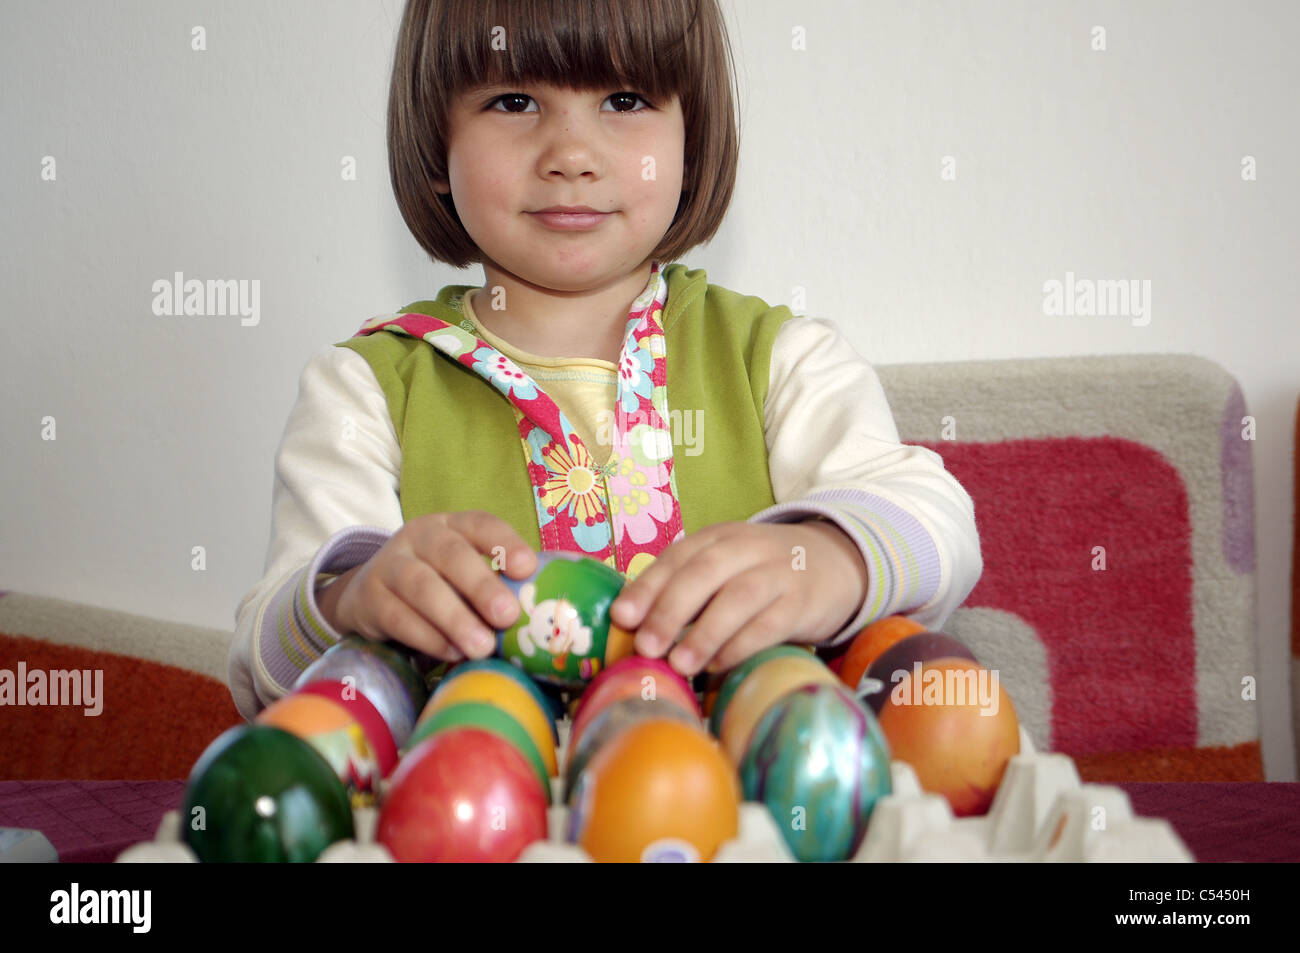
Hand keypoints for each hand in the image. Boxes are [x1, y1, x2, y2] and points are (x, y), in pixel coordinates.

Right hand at [332, 511, 537, 661]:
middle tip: (508, 616)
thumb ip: (497, 583)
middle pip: (451, 554)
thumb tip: (544, 614)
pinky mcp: (369, 598)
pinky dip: (428, 637)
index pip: (481, 524)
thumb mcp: (463, 573)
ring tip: (482, 646)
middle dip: (482, 585)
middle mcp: (419, 537)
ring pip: (421, 586)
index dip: (505, 543)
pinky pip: (398, 617)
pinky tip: (452, 652)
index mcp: (452, 526)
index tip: (528, 568)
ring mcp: (390, 565)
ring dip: (455, 618)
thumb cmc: (438, 584)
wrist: (369, 594)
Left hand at [609, 520, 867, 677]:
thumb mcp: (724, 567)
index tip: (621, 617)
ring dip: (706, 632)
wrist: (833, 563)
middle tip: (647, 646)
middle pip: (705, 571)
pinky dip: (741, 646)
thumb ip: (686, 589)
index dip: (647, 586)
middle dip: (670, 609)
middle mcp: (746, 548)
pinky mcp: (802, 602)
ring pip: (739, 597)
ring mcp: (778, 573)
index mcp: (717, 538)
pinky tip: (718, 666)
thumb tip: (632, 630)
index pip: (677, 557)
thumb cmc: (759, 574)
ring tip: (680, 664)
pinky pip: (770, 624)